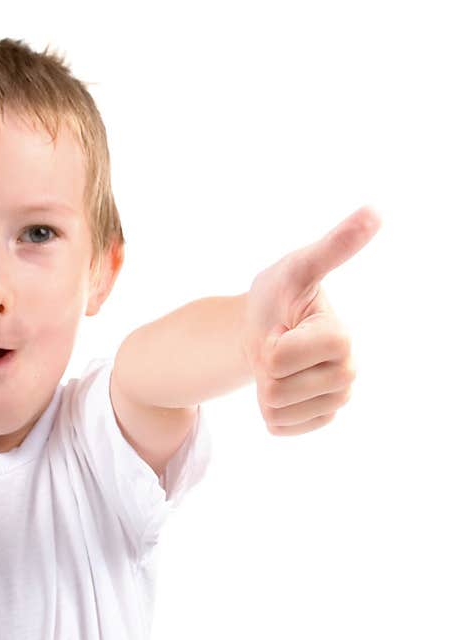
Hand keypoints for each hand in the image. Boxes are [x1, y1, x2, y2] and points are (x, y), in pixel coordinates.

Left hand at [241, 206, 381, 435]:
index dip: (265, 342)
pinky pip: (279, 427)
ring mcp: (336, 399)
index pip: (278, 358)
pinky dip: (267, 410)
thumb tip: (375, 211)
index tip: (280, 325)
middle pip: (276, 388)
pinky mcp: (319, 419)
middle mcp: (348, 371)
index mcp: (341, 337)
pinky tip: (281, 386)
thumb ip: (332, 247)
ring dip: (263, 387)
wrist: (263, 329)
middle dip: (263, 366)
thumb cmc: (278, 294)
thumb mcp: (296, 268)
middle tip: (276, 345)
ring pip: (276, 410)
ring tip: (278, 364)